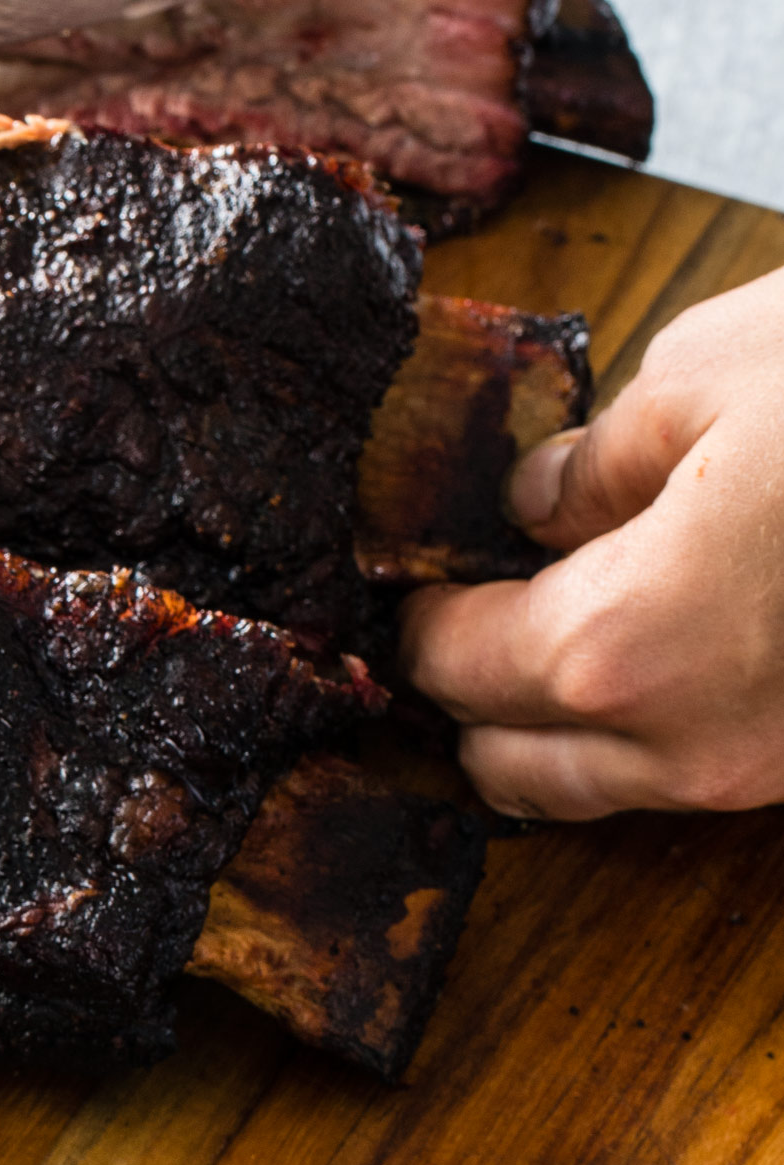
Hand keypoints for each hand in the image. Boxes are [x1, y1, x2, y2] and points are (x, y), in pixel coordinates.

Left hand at [397, 269, 783, 819]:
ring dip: (551, 727)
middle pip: (501, 759)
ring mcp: (763, 769)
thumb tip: (543, 502)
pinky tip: (664, 639)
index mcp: (617, 645)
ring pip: (592, 788)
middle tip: (476, 607)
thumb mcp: (710, 376)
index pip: (451, 663)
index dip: (422, 613)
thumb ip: (598, 458)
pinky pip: (688, 770)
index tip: (415, 575)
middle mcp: (683, 740)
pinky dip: (645, 726)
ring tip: (558, 629)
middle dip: (470, 691)